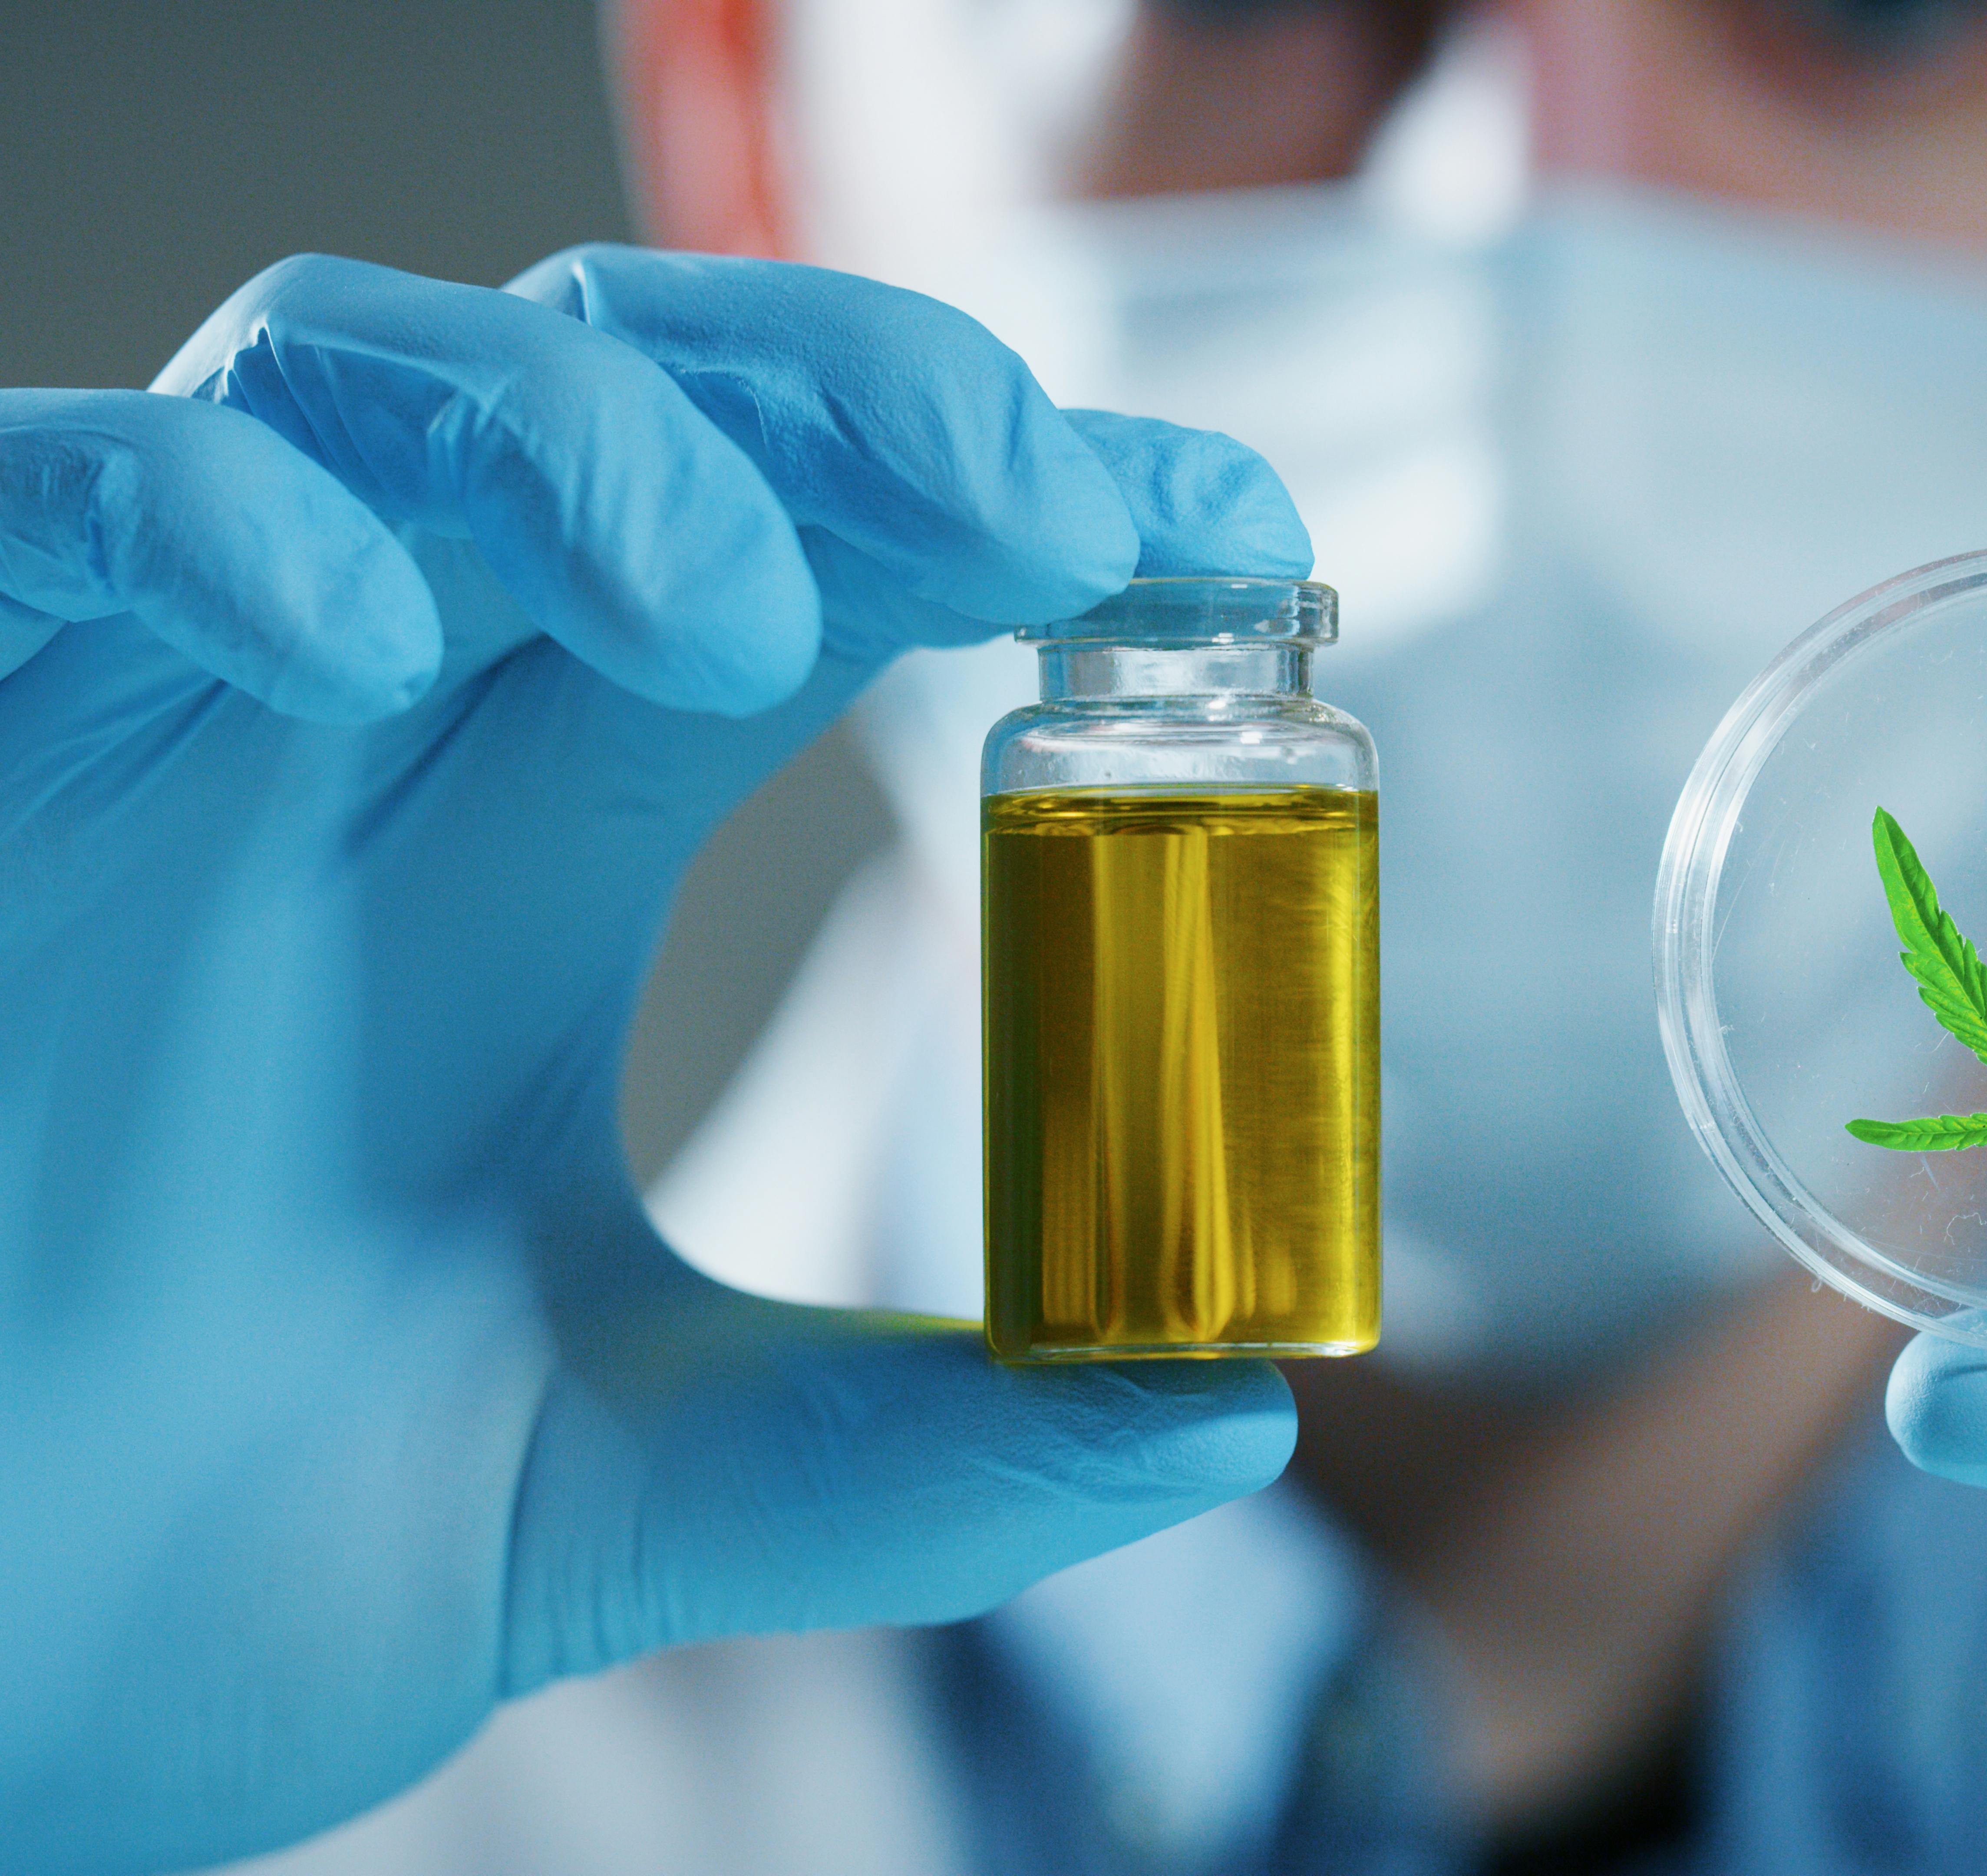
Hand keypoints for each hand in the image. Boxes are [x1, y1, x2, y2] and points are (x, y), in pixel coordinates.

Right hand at [0, 247, 1310, 1872]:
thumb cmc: (175, 1558)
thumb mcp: (605, 1497)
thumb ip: (907, 1457)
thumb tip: (1224, 1415)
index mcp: (532, 841)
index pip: (820, 558)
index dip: (1024, 498)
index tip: (1227, 527)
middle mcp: (363, 730)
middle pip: (634, 389)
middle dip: (856, 398)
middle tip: (1043, 509)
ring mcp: (141, 714)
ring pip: (361, 372)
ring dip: (580, 435)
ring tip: (737, 604)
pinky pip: (34, 502)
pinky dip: (202, 521)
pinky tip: (361, 647)